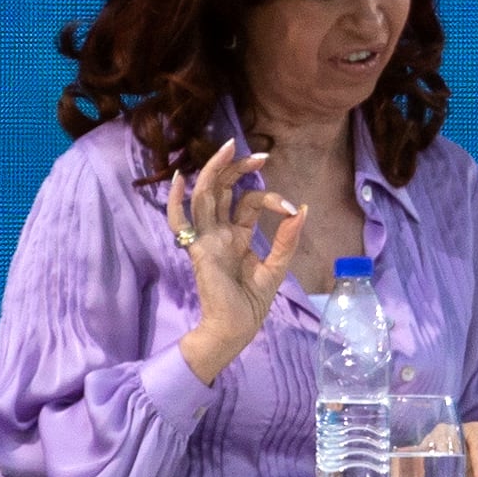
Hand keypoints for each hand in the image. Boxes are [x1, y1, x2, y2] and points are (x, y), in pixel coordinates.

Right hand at [170, 138, 305, 383]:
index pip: (249, 202)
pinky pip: (179, 222)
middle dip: (238, 168)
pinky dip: (175, 200)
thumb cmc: (252, 304)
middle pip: (223, 189)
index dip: (269, 197)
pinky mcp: (198, 250)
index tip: (290, 207)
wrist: (236, 329)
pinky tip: (179, 178)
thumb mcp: (276, 267)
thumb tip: (302, 209)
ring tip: (229, 147)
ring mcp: (206, 239)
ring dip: (215, 170)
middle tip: (260, 154)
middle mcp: (219, 232)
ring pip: (204, 196)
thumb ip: (287, 240)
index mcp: (237, 235)